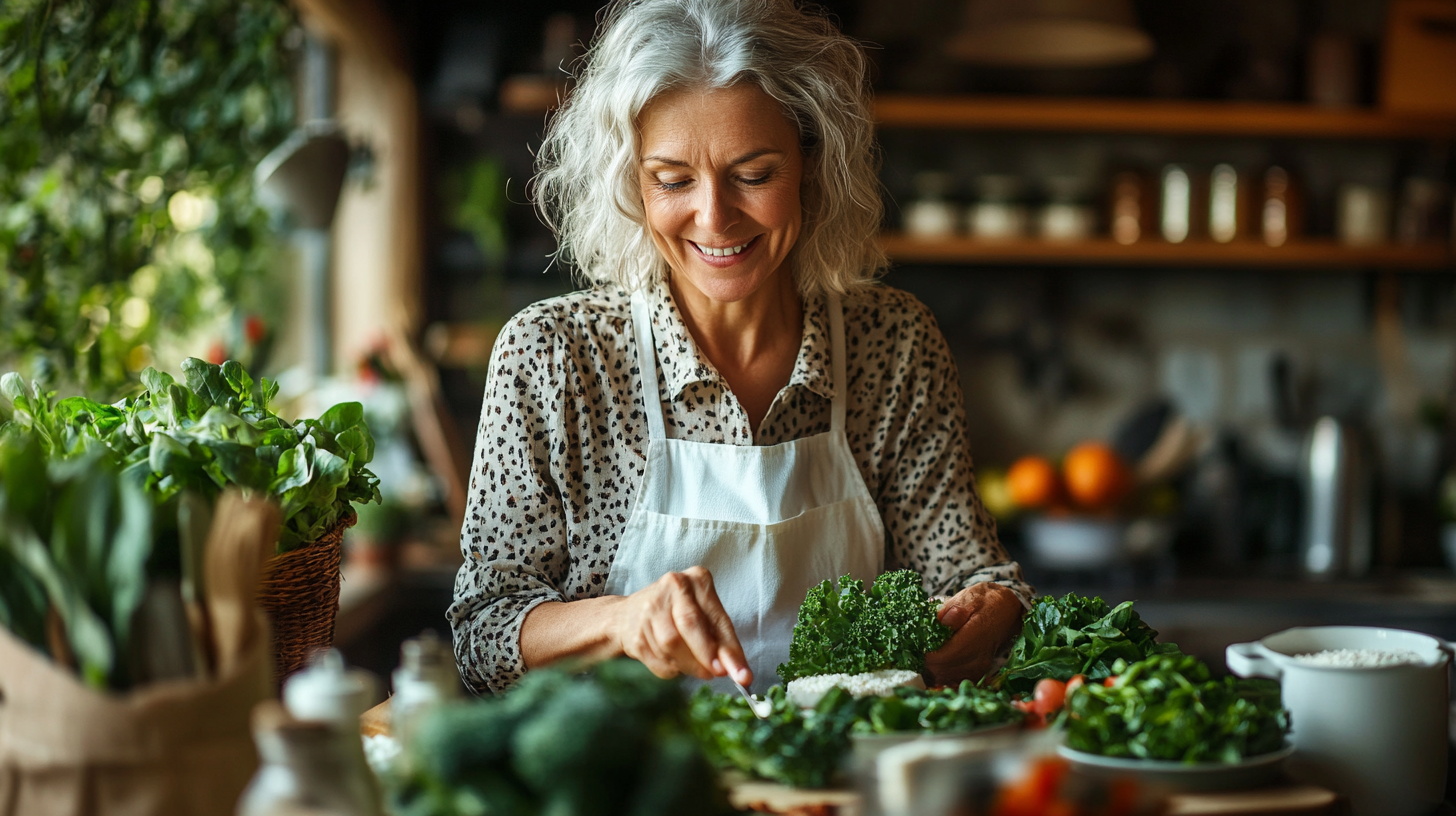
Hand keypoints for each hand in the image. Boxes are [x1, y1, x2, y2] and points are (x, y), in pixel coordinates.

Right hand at [611, 566, 751, 683]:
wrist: (629, 615)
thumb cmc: (678, 615)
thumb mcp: (706, 618)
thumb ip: (722, 643)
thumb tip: (740, 673)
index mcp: (697, 579)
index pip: (716, 617)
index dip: (729, 648)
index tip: (741, 674)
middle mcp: (672, 586)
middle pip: (690, 624)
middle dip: (706, 654)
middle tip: (718, 673)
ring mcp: (649, 607)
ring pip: (671, 644)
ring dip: (688, 665)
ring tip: (696, 670)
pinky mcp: (634, 630)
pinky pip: (657, 658)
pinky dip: (670, 669)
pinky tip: (674, 665)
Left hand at [923, 582, 1023, 686]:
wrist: (1006, 610)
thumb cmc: (984, 601)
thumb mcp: (970, 597)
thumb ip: (956, 609)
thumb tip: (943, 620)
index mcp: (976, 636)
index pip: (945, 656)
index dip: (925, 655)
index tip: (913, 646)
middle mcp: (979, 656)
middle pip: (944, 670)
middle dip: (925, 663)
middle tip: (913, 651)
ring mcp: (980, 666)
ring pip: (948, 678)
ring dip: (932, 670)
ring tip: (921, 656)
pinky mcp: (978, 671)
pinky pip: (956, 680)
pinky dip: (942, 675)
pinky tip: (934, 664)